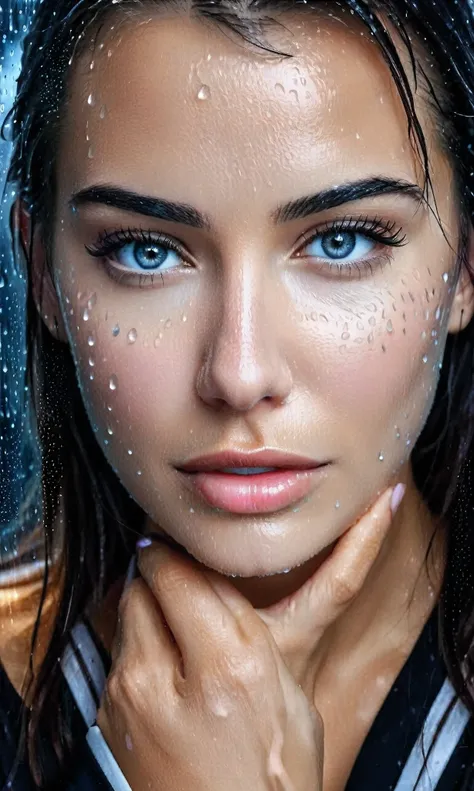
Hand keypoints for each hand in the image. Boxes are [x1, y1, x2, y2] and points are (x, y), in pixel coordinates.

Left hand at [96, 484, 401, 790]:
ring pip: (128, 609)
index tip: (191, 541)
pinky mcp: (109, 715)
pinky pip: (120, 649)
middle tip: (189, 582)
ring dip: (151, 607)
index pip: (184, 572)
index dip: (186, 549)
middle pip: (147, 581)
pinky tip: (165, 669)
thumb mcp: (292, 699)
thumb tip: (221, 580)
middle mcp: (169, 676)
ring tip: (180, 630)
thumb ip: (253, 630)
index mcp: (230, 666)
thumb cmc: (273, 781)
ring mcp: (129, 697)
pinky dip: (139, 644)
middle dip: (167, 573)